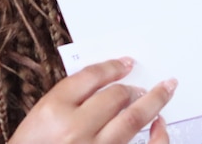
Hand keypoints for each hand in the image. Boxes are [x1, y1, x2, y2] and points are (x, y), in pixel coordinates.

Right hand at [8, 57, 176, 143]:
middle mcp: (75, 130)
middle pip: (115, 96)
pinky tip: (160, 124)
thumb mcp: (39, 119)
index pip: (91, 76)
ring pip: (133, 119)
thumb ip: (67, 100)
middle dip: (131, 88)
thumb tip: (104, 84)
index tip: (125, 64)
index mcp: (53, 110)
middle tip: (140, 86)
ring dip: (152, 102)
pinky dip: (157, 136)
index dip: (112, 67)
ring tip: (162, 92)